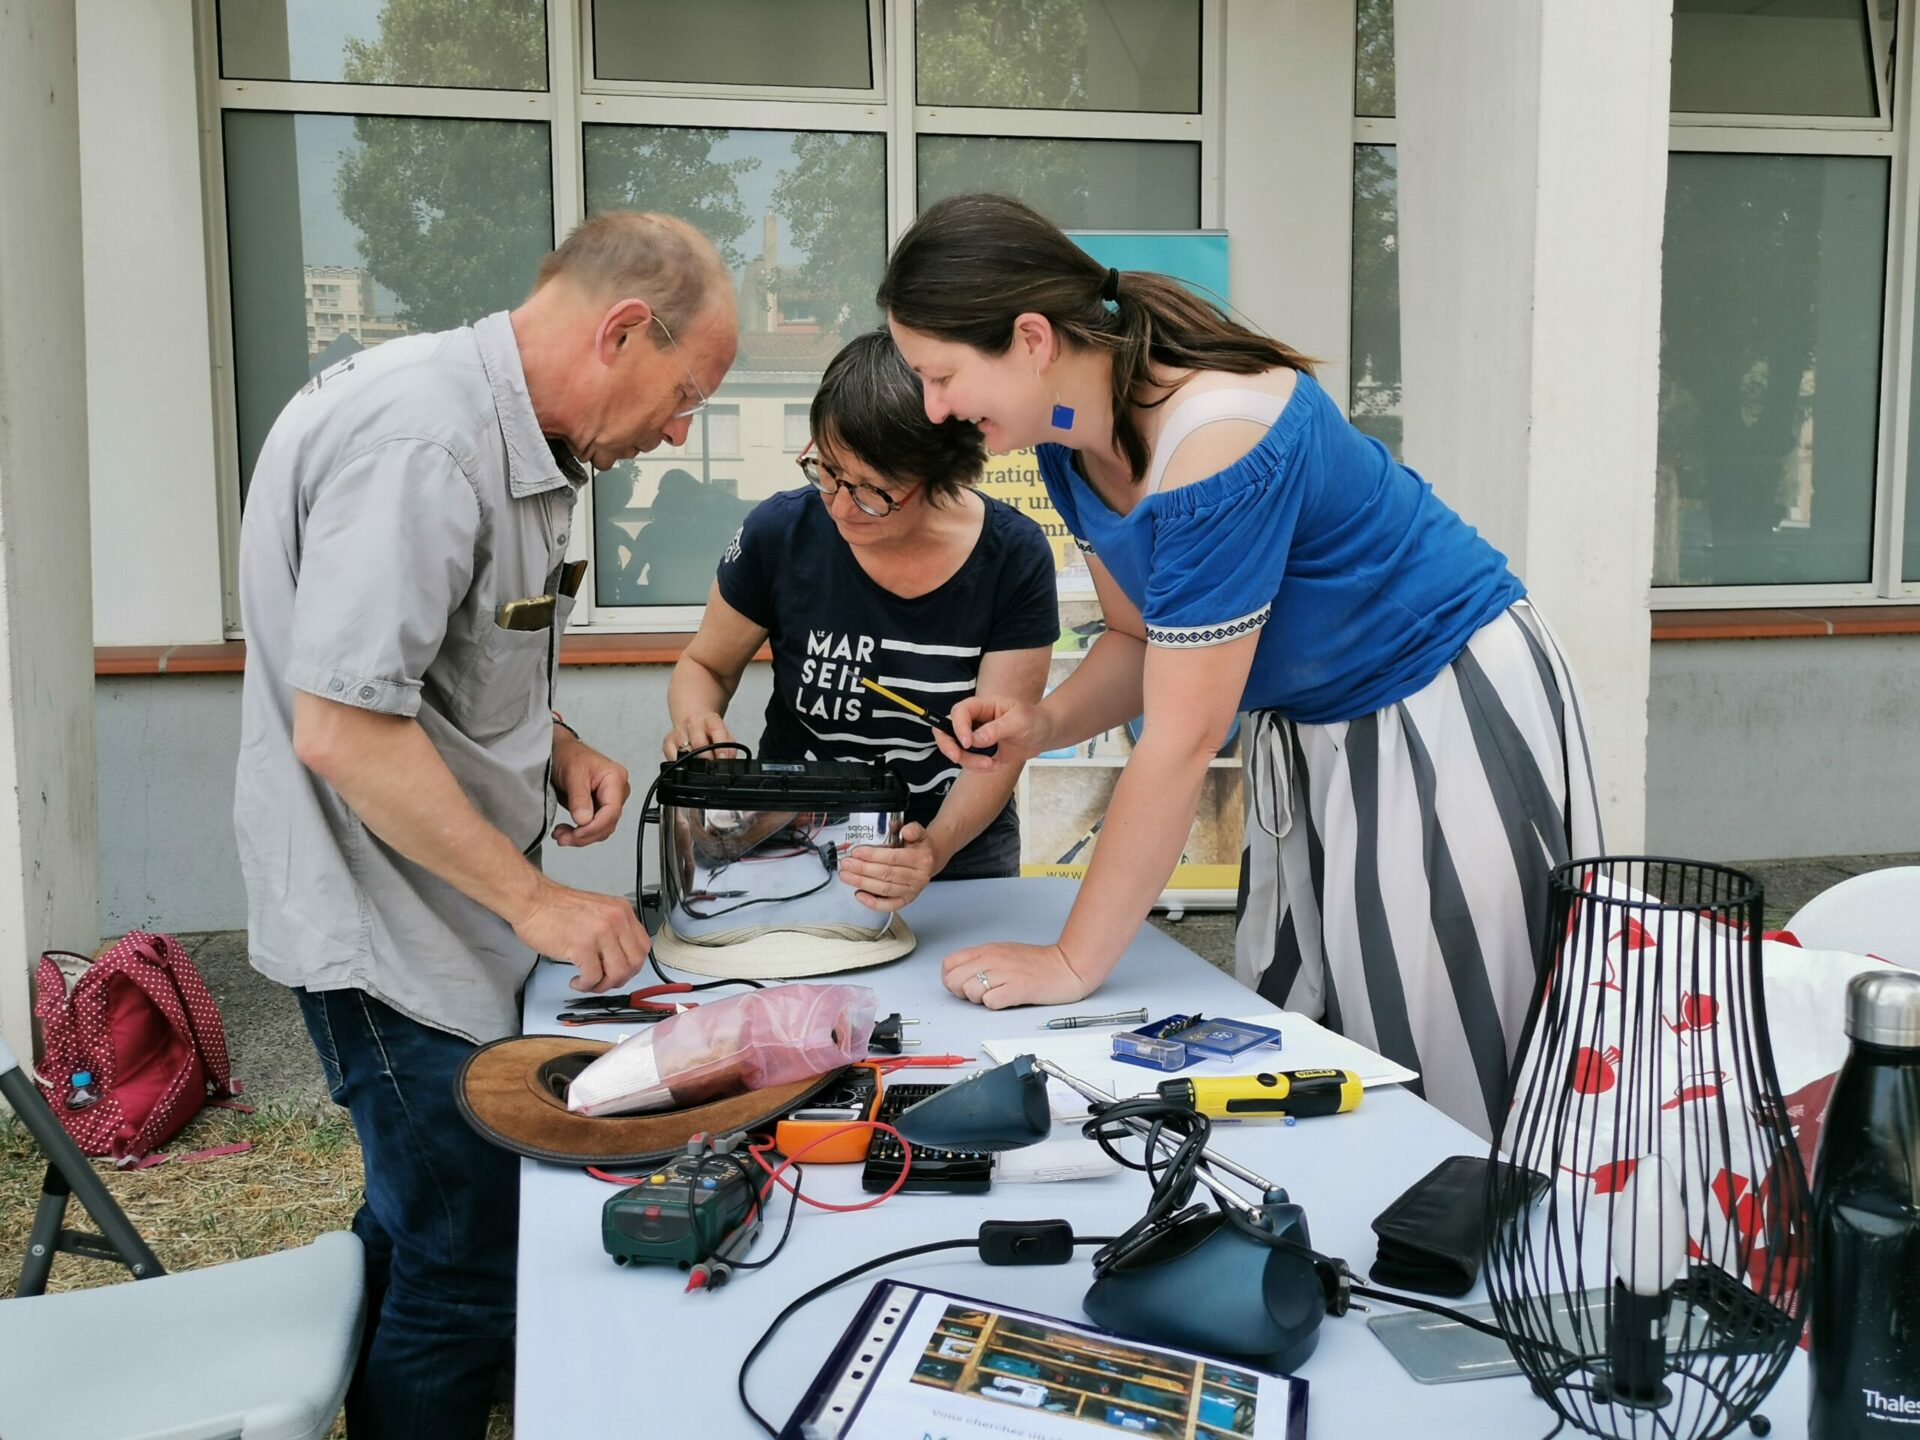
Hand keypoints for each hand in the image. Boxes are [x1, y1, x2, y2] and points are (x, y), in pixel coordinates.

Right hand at [511, 876, 650, 992]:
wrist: (533, 900)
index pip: (643, 946)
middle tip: (604, 981)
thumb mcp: (597, 911)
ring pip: (618, 973)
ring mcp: (601, 933)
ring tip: (589, 982)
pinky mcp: (583, 946)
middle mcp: (615, 920)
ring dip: (603, 985)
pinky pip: (593, 977)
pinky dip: (586, 985)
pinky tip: (577, 981)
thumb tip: (619, 956)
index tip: (621, 972)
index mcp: (621, 911)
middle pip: (634, 962)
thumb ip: (613, 930)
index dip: (633, 965)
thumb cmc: (556, 907)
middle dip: (620, 979)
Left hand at [551, 731, 630, 846]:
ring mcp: (609, 801)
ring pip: (601, 829)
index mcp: (615, 779)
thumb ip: (579, 798)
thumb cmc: (569, 755)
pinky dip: (579, 833)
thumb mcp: (573, 773)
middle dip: (585, 835)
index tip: (576, 833)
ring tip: (561, 835)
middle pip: (607, 823)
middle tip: (563, 838)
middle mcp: (616, 791)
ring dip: (581, 837)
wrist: (559, 751)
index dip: (594, 827)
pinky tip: (566, 832)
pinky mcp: (598, 808)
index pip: (612, 811)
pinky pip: (593, 827)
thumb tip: (584, 820)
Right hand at [663, 711, 734, 760]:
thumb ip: (730, 747)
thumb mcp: (725, 735)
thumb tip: (728, 762)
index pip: (716, 730)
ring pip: (684, 751)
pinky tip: (686, 762)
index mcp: (710, 719)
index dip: (721, 746)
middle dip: (707, 758)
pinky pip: (671, 756)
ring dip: (693, 761)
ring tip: (700, 764)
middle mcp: (693, 722)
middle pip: (698, 743)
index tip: (723, 758)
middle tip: (712, 766)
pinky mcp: (668, 741)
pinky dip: (679, 763)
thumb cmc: (710, 731)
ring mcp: (679, 731)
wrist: (694, 721)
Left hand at [840, 822, 938, 911]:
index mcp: (921, 859)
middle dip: (862, 869)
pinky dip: (872, 902)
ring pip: (884, 889)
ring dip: (862, 883)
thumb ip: (910, 828)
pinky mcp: (906, 900)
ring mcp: (912, 891)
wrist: (931, 859)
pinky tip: (859, 894)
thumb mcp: (918, 832)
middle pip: (886, 874)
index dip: (873, 856)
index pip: (893, 858)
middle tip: (847, 864)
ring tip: (847, 876)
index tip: (857, 852)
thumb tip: (898, 827)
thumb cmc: (919, 847)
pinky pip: (888, 905)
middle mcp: (918, 877)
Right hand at [933, 696, 1051, 773]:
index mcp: (982, 706)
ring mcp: (974, 737)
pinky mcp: (979, 752)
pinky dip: (978, 768)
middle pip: (946, 730)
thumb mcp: (1020, 721)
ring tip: (992, 765)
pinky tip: (996, 765)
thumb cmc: (1033, 721)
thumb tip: (976, 739)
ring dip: (970, 762)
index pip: (960, 711)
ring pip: (956, 750)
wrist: (1042, 735)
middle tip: (957, 758)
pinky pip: (968, 762)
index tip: (968, 743)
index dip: (958, 726)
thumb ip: (997, 729)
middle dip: (948, 746)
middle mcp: (974, 720)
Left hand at [941, 941, 1094, 1009]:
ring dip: (979, 999)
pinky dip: (995, 1005)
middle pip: (954, 980)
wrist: (1067, 966)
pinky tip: (1007, 1000)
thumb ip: (981, 961)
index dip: (951, 978)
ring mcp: (1006, 973)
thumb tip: (960, 975)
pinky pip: (991, 1002)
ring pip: (970, 991)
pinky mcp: (1018, 988)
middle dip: (961, 992)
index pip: (949, 964)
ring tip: (996, 996)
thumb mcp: (1003, 953)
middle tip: (979, 994)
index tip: (965, 984)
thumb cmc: (1037, 964)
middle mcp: (993, 959)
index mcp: (987, 950)